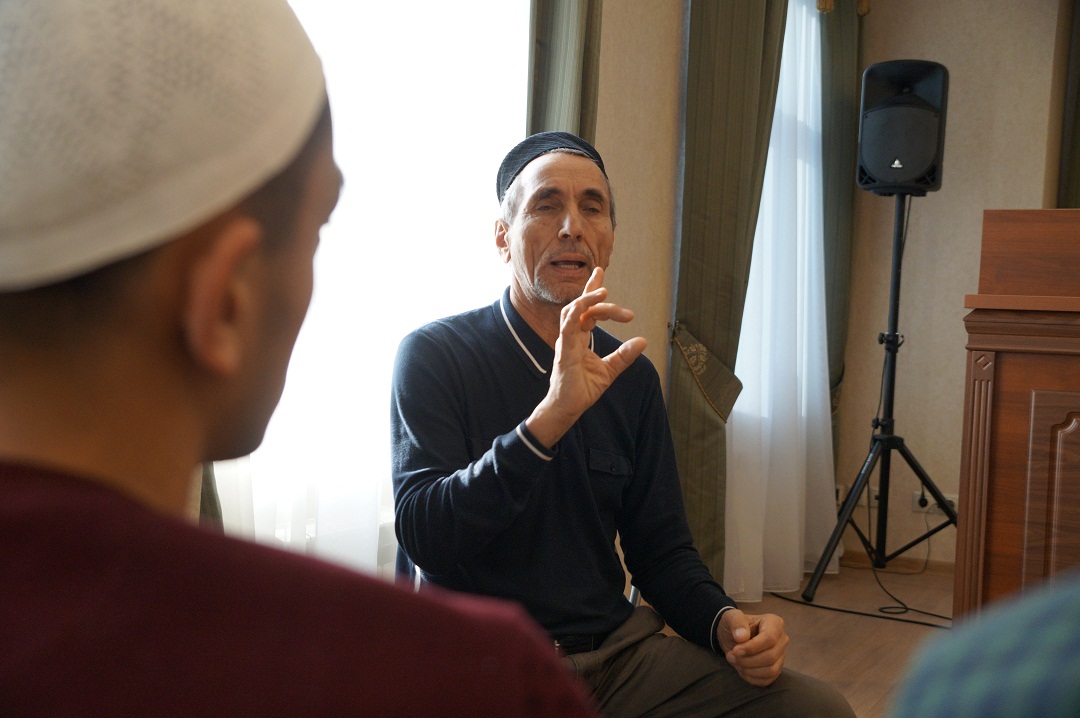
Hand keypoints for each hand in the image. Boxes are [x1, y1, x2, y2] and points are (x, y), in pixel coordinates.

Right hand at [525, 268, 645, 447]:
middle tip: (626, 312)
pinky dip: (576, 314)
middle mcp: (570, 336)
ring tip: (604, 292)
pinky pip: (567, 328)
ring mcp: (565, 342)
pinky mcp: (563, 352)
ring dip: (587, 299)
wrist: (568, 408)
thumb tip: (643, 341)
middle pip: (580, 306)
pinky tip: (587, 306)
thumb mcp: (610, 370)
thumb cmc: (582, 388)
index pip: (586, 309)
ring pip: (572, 311)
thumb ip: (624, 355)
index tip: (600, 271)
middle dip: (597, 294)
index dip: (592, 290)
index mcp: (578, 337)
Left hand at [716, 609, 788, 686]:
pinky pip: (767, 680)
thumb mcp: (731, 618)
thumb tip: (742, 637)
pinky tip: (741, 669)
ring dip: (748, 670)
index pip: (769, 639)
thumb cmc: (734, 625)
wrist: (733, 637)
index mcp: (775, 623)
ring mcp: (781, 656)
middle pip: (770, 657)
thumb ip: (736, 623)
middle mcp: (782, 640)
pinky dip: (751, 678)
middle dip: (747, 660)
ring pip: (771, 670)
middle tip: (730, 656)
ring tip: (734, 661)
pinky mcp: (776, 669)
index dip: (752, 648)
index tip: (735, 650)